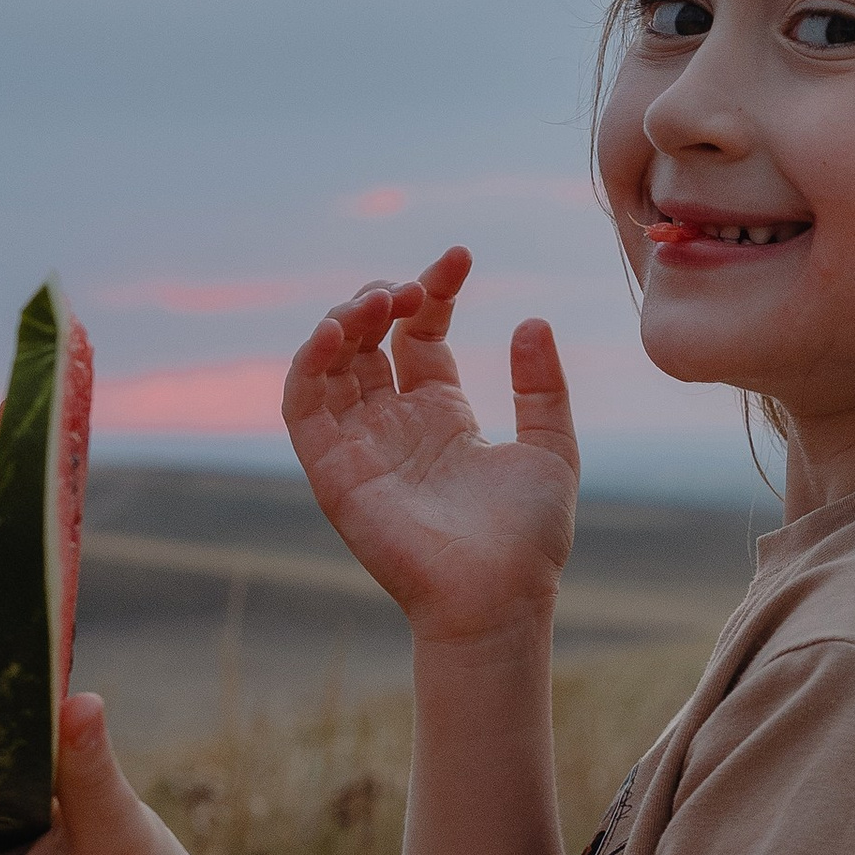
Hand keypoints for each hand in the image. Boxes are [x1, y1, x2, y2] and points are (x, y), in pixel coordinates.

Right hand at [282, 245, 577, 645]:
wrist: (500, 598)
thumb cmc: (529, 538)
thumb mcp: (552, 446)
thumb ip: (541, 385)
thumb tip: (531, 320)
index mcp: (442, 414)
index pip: (421, 334)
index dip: (435, 291)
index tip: (460, 257)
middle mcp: (395, 424)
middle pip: (369, 340)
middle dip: (384, 298)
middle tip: (412, 286)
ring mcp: (361, 445)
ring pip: (330, 364)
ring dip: (344, 320)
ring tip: (378, 300)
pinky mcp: (333, 470)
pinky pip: (302, 407)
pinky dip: (309, 362)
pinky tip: (339, 332)